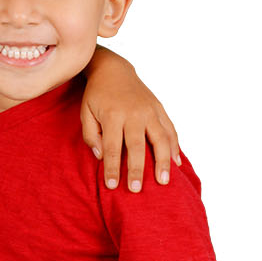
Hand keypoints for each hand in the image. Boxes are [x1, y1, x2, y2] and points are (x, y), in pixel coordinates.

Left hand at [81, 48, 180, 191]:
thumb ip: (91, 135)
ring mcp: (150, 111)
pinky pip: (170, 130)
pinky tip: (176, 163)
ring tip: (163, 182)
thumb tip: (101, 157)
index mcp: (113, 115)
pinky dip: (174, 147)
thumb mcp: (85, 113)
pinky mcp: (160, 109)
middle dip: (137, 170)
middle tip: (136, 190)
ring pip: (160, 139)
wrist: (114, 70)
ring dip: (163, 162)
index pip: (113, 147)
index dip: (113, 168)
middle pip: (138, 147)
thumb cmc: (96, 95)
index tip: (112, 186)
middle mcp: (134, 113)